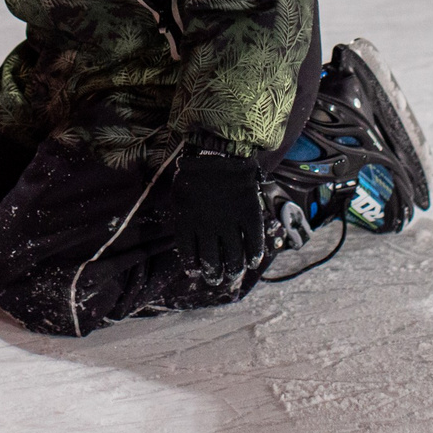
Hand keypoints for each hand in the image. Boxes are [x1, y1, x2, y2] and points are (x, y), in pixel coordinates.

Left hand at [172, 148, 266, 277]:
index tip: (197, 271)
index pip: (190, 256)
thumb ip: (183, 218)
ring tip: (232, 274)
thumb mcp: (179, 195)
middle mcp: (208, 229)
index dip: (194, 267)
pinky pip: (253, 243)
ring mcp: (230, 224)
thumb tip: (186, 236)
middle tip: (216, 279)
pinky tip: (252, 263)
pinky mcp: (249, 216)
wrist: (219, 152)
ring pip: (233, 258)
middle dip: (214, 276)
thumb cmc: (194, 171)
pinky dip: (253, 256)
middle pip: (212, 263)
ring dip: (233, 270)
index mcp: (187, 224)